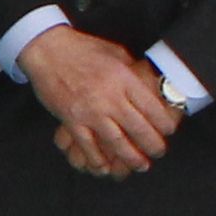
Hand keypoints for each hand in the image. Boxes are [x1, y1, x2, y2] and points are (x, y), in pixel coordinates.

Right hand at [23, 26, 178, 178]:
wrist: (46, 49)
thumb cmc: (82, 48)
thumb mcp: (115, 52)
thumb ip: (132, 71)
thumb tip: (148, 83)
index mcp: (124, 79)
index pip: (152, 108)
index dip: (164, 124)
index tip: (168, 131)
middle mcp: (110, 97)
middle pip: (139, 129)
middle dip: (153, 145)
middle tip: (158, 152)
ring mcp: (90, 111)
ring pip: (117, 142)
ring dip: (131, 158)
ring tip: (140, 165)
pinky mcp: (71, 120)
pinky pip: (88, 146)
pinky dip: (97, 159)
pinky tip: (105, 167)